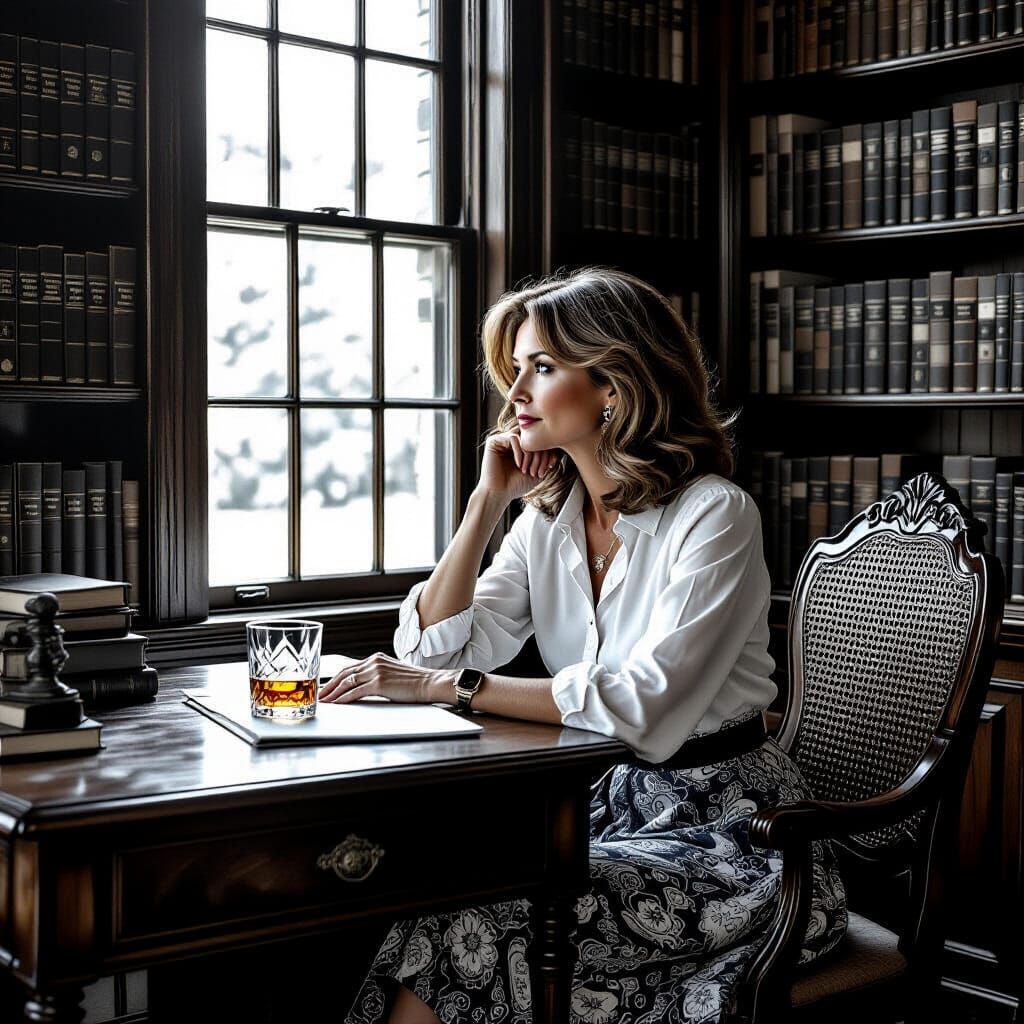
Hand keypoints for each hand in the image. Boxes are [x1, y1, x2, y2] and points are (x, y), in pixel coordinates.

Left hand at [318, 652, 452, 704]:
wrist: (430, 682)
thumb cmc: (416, 682)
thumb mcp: (393, 673)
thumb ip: (378, 676)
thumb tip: (365, 686)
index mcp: (377, 658)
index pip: (350, 668)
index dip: (337, 678)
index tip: (328, 686)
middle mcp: (374, 662)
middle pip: (344, 673)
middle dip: (329, 685)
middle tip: (319, 694)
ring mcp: (375, 671)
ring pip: (346, 682)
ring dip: (333, 693)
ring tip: (324, 701)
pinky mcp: (378, 683)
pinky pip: (354, 692)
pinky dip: (343, 699)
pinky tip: (337, 704)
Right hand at [476, 427, 558, 500]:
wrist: (499, 494)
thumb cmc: (516, 485)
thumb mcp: (537, 472)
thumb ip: (547, 459)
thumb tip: (557, 447)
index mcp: (521, 447)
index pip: (540, 439)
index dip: (547, 452)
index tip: (547, 469)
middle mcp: (512, 441)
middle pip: (533, 436)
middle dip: (540, 454)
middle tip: (536, 471)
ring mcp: (502, 440)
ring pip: (524, 436)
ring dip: (530, 454)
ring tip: (527, 470)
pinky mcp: (493, 441)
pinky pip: (512, 437)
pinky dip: (519, 451)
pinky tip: (519, 465)